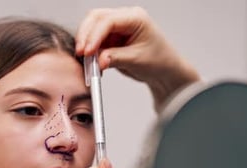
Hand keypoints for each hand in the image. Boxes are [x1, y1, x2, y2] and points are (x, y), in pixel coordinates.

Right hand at [75, 6, 199, 110]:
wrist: (165, 71)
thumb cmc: (159, 61)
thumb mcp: (137, 60)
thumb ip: (115, 58)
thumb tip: (98, 60)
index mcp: (136, 18)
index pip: (108, 21)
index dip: (94, 35)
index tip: (87, 51)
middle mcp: (125, 18)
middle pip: (96, 18)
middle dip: (86, 36)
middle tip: (81, 53)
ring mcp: (117, 28)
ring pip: (92, 28)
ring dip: (86, 43)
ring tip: (87, 60)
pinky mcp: (111, 38)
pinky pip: (95, 40)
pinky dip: (90, 51)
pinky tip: (92, 62)